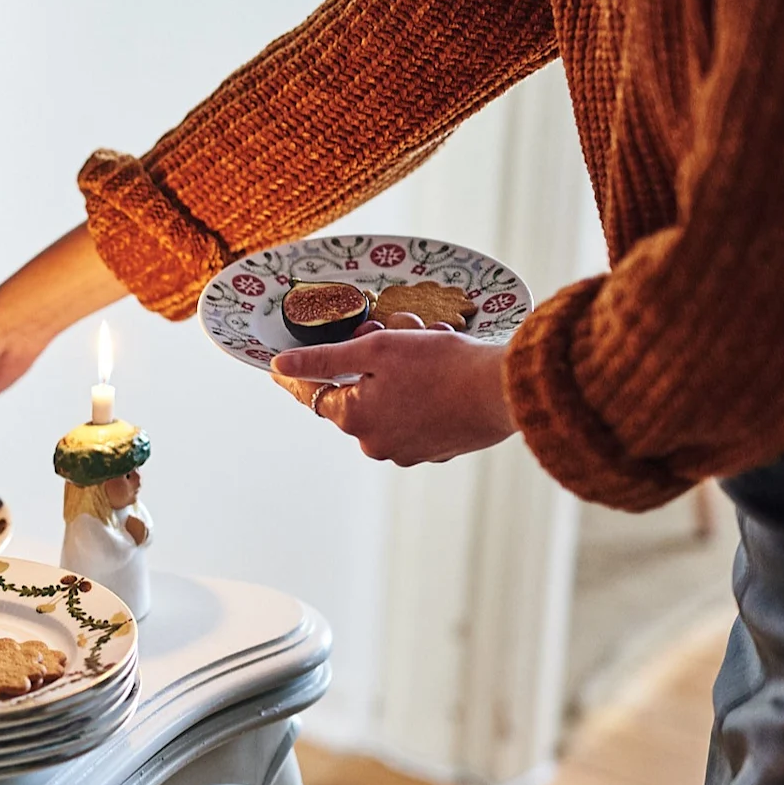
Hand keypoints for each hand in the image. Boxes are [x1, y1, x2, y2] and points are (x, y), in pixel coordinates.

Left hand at [269, 318, 516, 464]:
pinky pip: (417, 417)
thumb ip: (324, 359)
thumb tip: (279, 366)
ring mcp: (407, 452)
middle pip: (358, 395)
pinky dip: (423, 396)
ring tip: (430, 346)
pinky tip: (444, 374)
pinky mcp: (436, 451)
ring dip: (401, 378)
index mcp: (355, 419)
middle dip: (371, 366)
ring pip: (390, 404)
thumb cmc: (441, 364)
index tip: (281, 367)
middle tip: (399, 332)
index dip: (303, 374)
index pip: (316, 394)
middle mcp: (375, 444)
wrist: (504, 390)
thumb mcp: (376, 349)